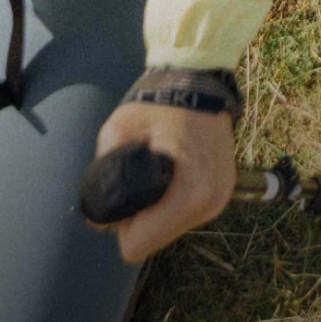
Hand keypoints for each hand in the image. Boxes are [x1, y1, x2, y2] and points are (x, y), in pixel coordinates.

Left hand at [90, 101, 236, 263]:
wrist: (198, 76)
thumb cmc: (159, 101)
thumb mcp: (119, 128)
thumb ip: (103, 172)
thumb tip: (96, 214)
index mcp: (192, 192)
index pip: (139, 245)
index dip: (122, 222)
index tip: (124, 188)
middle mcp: (212, 203)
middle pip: (155, 239)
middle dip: (141, 216)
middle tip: (139, 174)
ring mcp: (221, 199)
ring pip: (170, 228)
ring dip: (158, 209)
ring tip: (157, 168)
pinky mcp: (224, 192)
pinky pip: (186, 214)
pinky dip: (173, 201)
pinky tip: (172, 172)